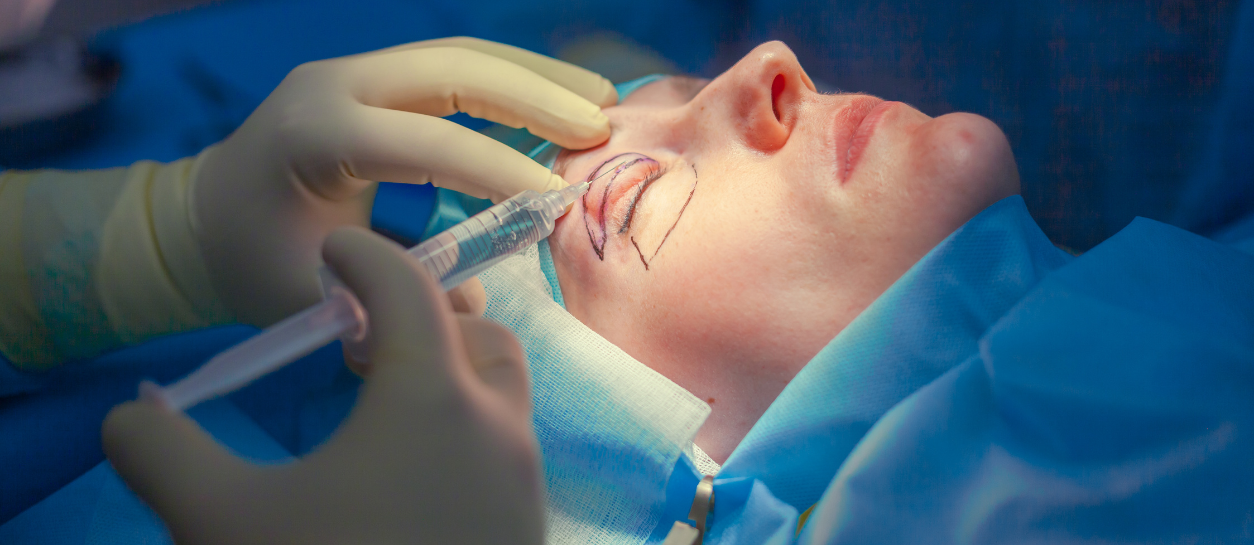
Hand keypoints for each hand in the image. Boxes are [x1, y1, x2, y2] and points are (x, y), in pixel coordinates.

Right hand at [103, 226, 542, 544]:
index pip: (408, 288)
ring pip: (503, 398)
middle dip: (426, 318)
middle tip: (359, 339)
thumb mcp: (220, 521)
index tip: (332, 248)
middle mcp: (497, 429)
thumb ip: (162, 452)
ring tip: (381, 405)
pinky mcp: (525, 533)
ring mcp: (523, 486)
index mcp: (433, 398)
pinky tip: (407, 477)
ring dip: (453, 377)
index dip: (366, 255)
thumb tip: (132, 413)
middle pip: (480, 337)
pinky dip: (465, 432)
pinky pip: (505, 454)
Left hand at [192, 37, 616, 325]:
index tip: (556, 200)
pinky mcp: (374, 79)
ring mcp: (355, 73)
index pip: (423, 141)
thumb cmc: (251, 265)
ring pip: (461, 55)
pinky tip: (558, 101)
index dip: (495, 169)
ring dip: (535, 75)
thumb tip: (475, 310)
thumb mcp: (312, 299)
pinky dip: (512, 81)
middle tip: (601, 125)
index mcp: (314, 136)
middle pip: (453, 68)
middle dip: (534, 95)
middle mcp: (335, 85)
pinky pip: (453, 68)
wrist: (200, 223)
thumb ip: (394, 305)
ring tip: (600, 101)